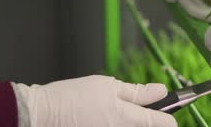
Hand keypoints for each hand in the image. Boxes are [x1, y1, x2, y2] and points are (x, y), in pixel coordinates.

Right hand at [14, 75, 176, 126]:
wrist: (40, 115)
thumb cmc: (72, 98)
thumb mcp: (109, 87)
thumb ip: (138, 92)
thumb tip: (161, 91)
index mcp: (128, 119)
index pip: (163, 123)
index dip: (170, 115)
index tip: (170, 111)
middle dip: (147, 119)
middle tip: (134, 108)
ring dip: (130, 122)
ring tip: (109, 112)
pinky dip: (114, 124)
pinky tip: (101, 118)